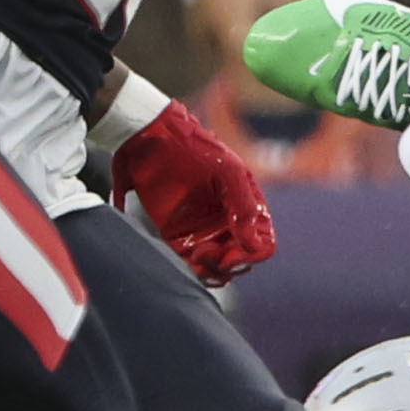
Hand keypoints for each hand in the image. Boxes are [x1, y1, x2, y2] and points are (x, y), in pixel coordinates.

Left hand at [110, 100, 277, 284]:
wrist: (147, 138)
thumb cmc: (192, 148)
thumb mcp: (227, 170)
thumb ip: (244, 205)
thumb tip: (253, 243)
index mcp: (245, 206)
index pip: (262, 244)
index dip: (251, 255)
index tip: (231, 256)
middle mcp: (227, 223)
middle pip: (240, 260)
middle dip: (228, 264)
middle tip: (207, 255)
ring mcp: (202, 231)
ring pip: (217, 267)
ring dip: (211, 271)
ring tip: (196, 258)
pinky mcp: (176, 237)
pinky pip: (190, 265)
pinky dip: (192, 270)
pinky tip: (186, 261)